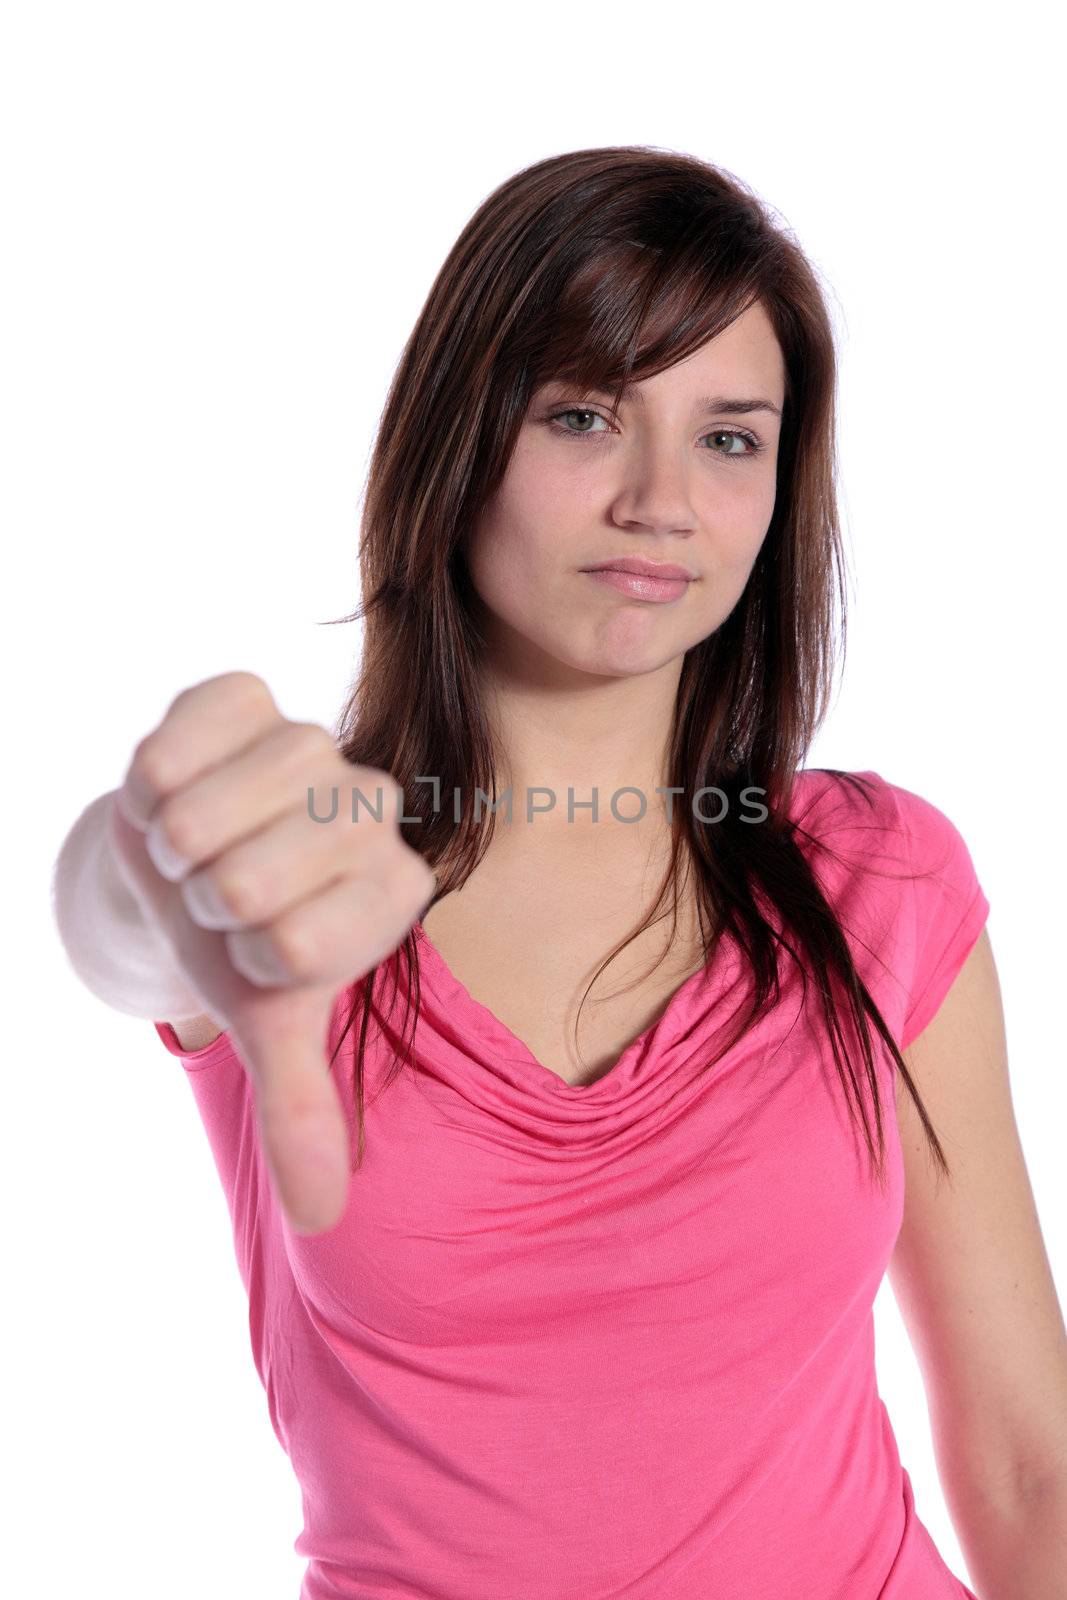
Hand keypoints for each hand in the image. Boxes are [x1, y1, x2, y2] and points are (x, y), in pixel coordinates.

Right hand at [108, 671, 434, 1235]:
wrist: (189, 852)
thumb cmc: (242, 937)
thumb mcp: (270, 1020)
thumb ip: (302, 1112)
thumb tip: (323, 1219)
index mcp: (396, 890)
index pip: (295, 947)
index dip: (247, 957)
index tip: (257, 941)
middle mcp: (374, 806)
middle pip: (242, 883)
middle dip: (200, 905)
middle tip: (219, 888)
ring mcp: (312, 740)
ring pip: (198, 818)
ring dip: (167, 849)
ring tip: (195, 844)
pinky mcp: (245, 693)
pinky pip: (166, 748)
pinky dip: (144, 786)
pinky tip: (176, 788)